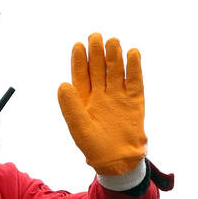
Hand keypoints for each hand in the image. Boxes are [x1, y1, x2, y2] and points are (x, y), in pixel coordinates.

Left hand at [57, 33, 146, 176]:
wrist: (118, 162)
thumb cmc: (95, 147)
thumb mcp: (79, 128)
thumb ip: (71, 107)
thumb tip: (62, 84)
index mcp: (84, 98)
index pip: (81, 74)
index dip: (80, 60)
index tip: (78, 46)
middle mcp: (101, 93)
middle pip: (99, 68)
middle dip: (97, 52)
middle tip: (95, 37)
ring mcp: (118, 95)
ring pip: (116, 71)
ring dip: (114, 56)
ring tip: (113, 42)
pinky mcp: (135, 101)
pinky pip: (135, 81)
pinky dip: (134, 67)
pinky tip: (132, 53)